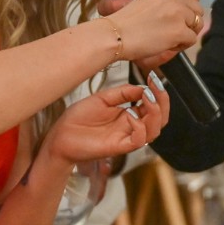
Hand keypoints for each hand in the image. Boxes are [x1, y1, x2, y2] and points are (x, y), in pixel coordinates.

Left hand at [46, 78, 169, 164]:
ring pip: (154, 131)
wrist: (61, 136)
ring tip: (146, 97)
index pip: (153, 106)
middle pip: (160, 119)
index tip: (154, 77)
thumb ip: (123, 93)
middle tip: (155, 87)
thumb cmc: (78, 119)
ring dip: (155, 113)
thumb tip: (142, 87)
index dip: (157, 92)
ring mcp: (126, 137)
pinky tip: (130, 114)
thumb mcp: (103, 99)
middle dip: (162, 102)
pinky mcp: (119, 147)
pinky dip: (139, 127)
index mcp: (129, 115)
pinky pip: (139, 140)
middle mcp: (131, 127)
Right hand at [106, 0, 202, 62]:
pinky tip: (168, 45)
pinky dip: (182, 45)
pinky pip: (192, 39)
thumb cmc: (125, 22)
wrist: (116, 34)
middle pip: (199, 10)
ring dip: (187, 33)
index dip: (189, 8)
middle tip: (175, 31)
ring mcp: (178, 13)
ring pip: (198, 24)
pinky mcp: (179, 30)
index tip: (179, 18)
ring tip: (170, 38)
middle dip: (190, 22)